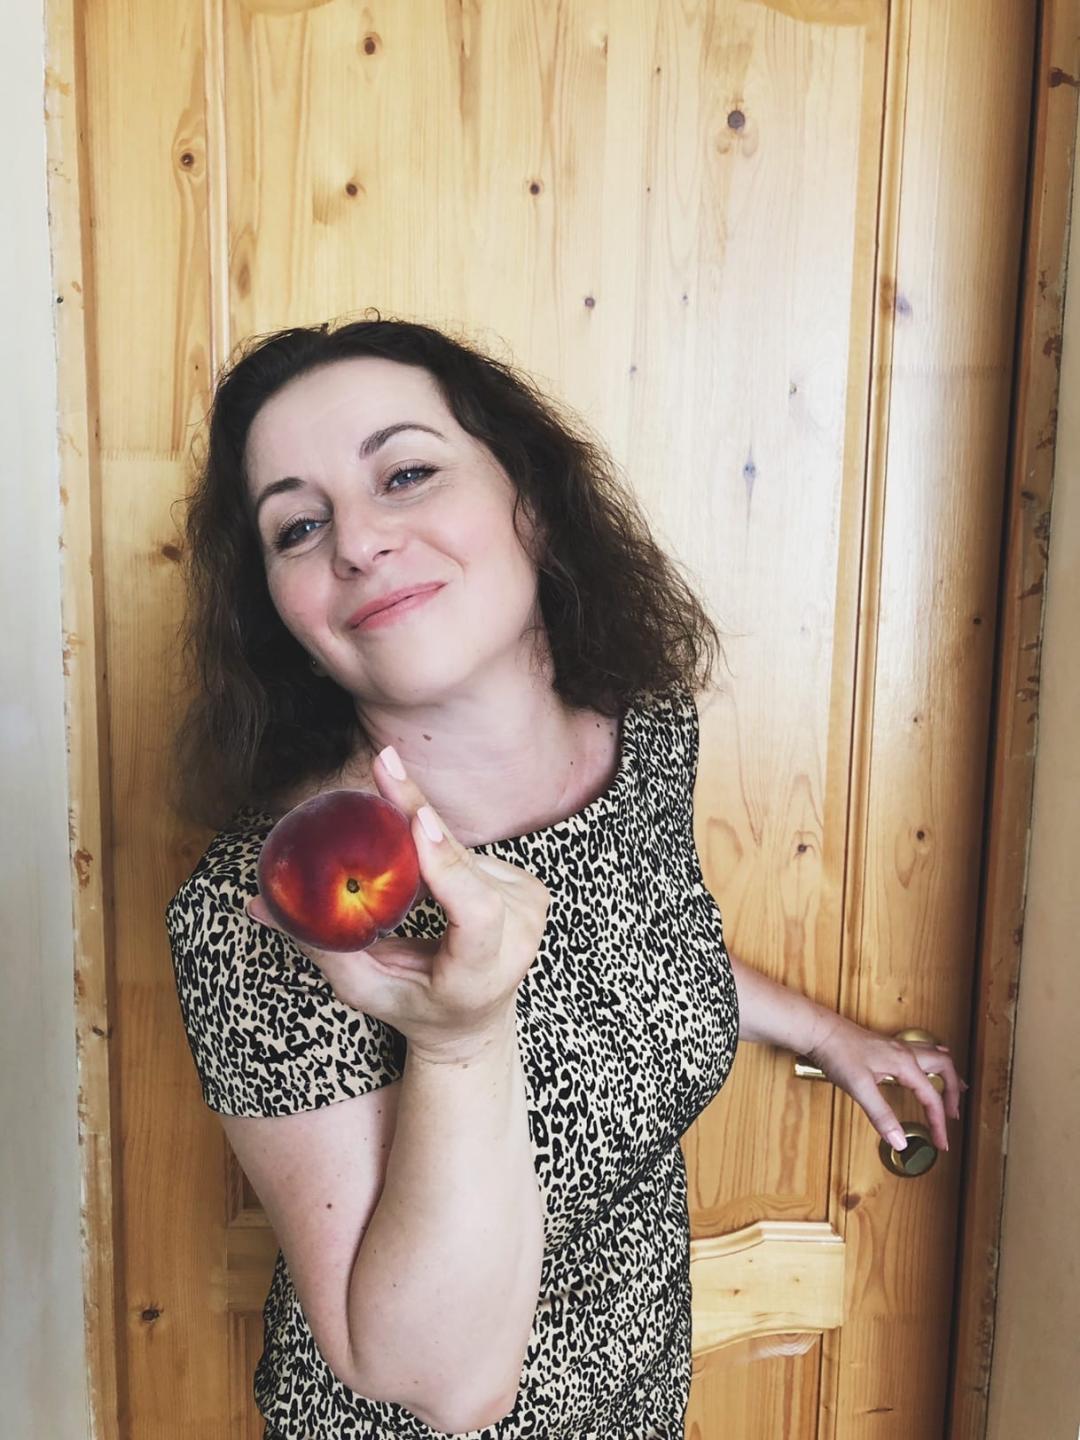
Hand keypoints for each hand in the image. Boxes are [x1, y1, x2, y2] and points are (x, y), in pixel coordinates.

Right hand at [246, 749, 550, 1060]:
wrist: (475, 1023)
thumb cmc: (413, 1010)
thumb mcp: (364, 990)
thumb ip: (319, 946)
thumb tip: (257, 902)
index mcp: (480, 975)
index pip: (475, 913)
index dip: (447, 866)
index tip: (417, 821)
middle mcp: (519, 939)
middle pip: (465, 866)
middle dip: (418, 812)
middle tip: (383, 762)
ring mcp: (532, 910)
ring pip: (464, 854)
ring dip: (422, 839)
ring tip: (387, 838)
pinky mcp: (533, 888)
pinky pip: (472, 854)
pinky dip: (439, 850)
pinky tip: (419, 855)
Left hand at [804, 1012, 966, 1152]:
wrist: (819, 1030)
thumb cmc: (837, 1052)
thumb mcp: (859, 1088)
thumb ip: (881, 1115)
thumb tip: (900, 1141)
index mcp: (905, 1063)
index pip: (931, 1097)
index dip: (939, 1123)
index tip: (941, 1142)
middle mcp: (905, 1052)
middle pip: (944, 1069)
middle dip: (953, 1093)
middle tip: (953, 1115)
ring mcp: (896, 1047)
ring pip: (935, 1056)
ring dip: (947, 1074)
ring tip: (955, 1089)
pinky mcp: (885, 1046)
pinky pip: (920, 1052)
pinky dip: (932, 1064)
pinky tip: (925, 1069)